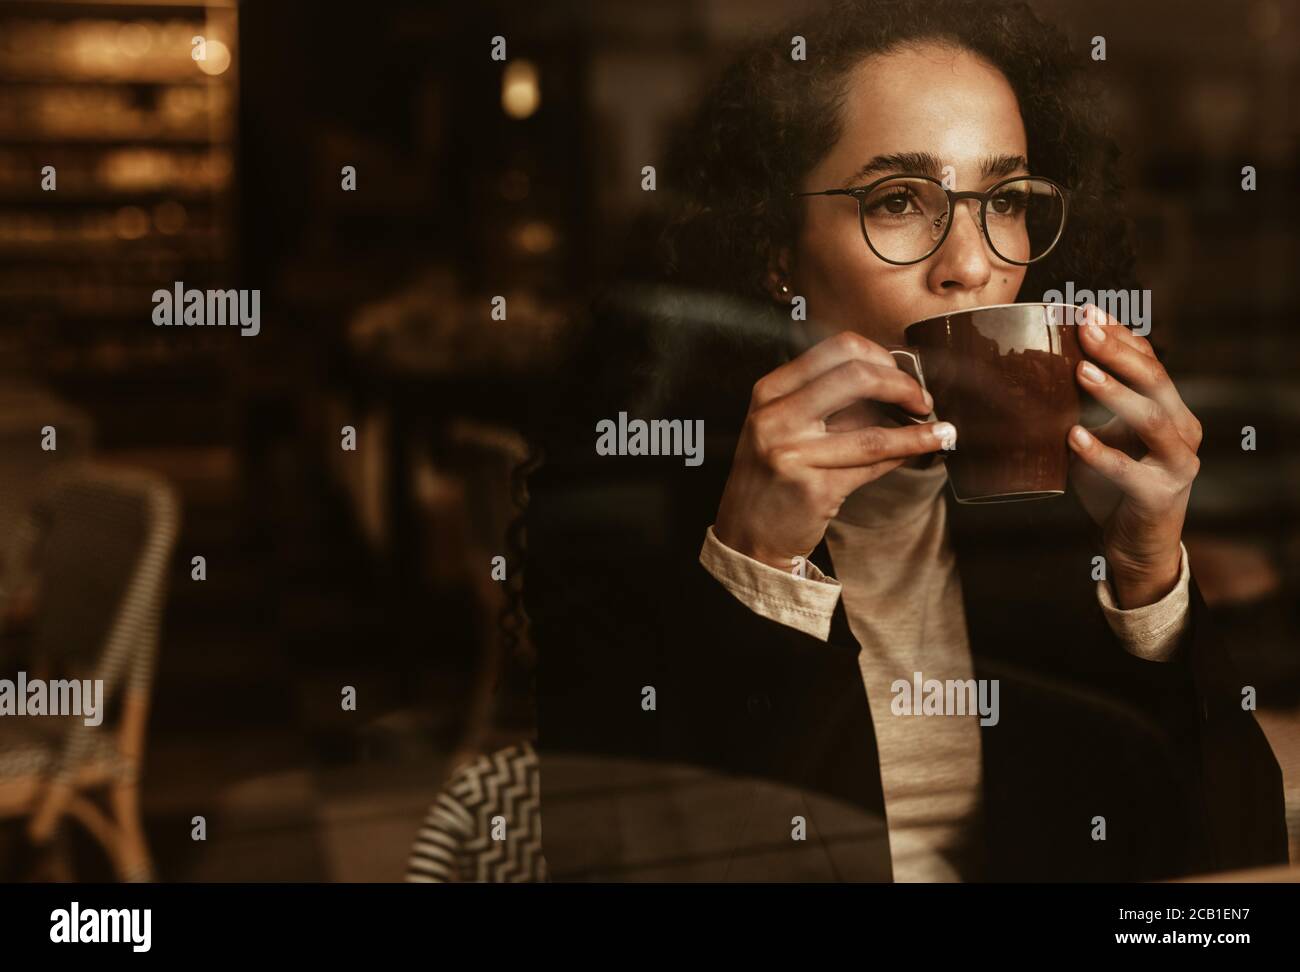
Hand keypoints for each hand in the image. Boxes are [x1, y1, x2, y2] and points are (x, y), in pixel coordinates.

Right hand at [714, 330, 954, 570]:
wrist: (746, 533)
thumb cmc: (772, 475)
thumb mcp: (783, 425)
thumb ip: (826, 400)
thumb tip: (894, 381)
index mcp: (770, 391)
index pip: (837, 349)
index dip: (880, 356)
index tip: (901, 372)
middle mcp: (776, 417)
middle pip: (857, 377)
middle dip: (902, 385)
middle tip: (922, 401)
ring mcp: (793, 453)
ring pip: (872, 431)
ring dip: (917, 429)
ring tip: (942, 430)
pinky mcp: (814, 488)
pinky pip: (873, 465)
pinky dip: (906, 454)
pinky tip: (925, 448)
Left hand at [1067, 305, 1201, 607]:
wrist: (1136, 543)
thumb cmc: (1115, 483)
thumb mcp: (1105, 435)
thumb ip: (1091, 405)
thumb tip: (1046, 362)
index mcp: (1170, 409)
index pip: (1149, 360)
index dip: (1120, 334)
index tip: (1086, 310)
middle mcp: (1182, 430)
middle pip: (1154, 379)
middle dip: (1118, 350)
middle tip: (1084, 328)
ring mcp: (1176, 463)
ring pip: (1150, 418)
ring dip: (1114, 392)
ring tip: (1080, 371)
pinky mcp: (1159, 495)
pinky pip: (1129, 470)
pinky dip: (1100, 452)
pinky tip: (1073, 437)